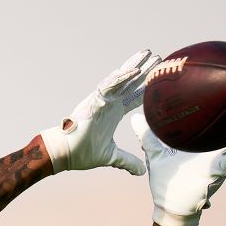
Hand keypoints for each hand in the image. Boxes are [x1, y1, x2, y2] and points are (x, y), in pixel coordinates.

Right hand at [40, 50, 160, 174]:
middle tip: (159, 57)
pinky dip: (121, 78)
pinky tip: (134, 70)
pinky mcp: (94, 101)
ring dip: (135, 65)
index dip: (146, 88)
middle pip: (130, 83)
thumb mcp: (112, 157)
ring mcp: (101, 100)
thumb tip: (141, 171)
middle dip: (144, 70)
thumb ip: (127, 161)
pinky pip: (109, 85)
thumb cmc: (82, 153)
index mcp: (114, 112)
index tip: (159, 79)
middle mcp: (109, 102)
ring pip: (121, 78)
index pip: (134, 97)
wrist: (65, 154)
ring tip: (149, 54)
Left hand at [130, 112, 225, 225]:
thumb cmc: (166, 183)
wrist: (169, 206)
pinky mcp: (215, 173)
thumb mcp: (156, 155)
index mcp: (198, 147)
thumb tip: (135, 118)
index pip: (208, 126)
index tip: (223, 90)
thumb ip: (147, 136)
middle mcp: (210, 153)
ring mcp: (215, 162)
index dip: (216, 110)